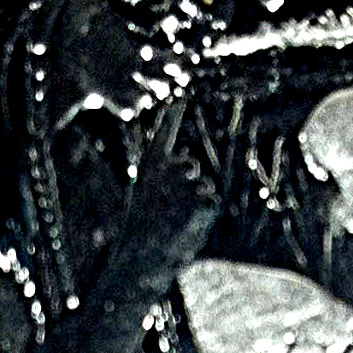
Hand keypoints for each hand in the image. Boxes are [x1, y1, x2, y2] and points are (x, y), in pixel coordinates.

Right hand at [115, 99, 220, 292]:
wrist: (140, 259)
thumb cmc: (142, 232)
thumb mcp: (146, 197)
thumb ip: (165, 176)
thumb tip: (187, 163)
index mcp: (150, 165)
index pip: (164, 131)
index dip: (173, 112)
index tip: (181, 92)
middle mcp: (169, 167)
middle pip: (190, 167)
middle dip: (187, 187)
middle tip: (168, 211)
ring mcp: (187, 183)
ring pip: (203, 188)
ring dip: (195, 206)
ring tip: (175, 222)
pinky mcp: (204, 199)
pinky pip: (212, 202)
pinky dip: (204, 217)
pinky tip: (187, 226)